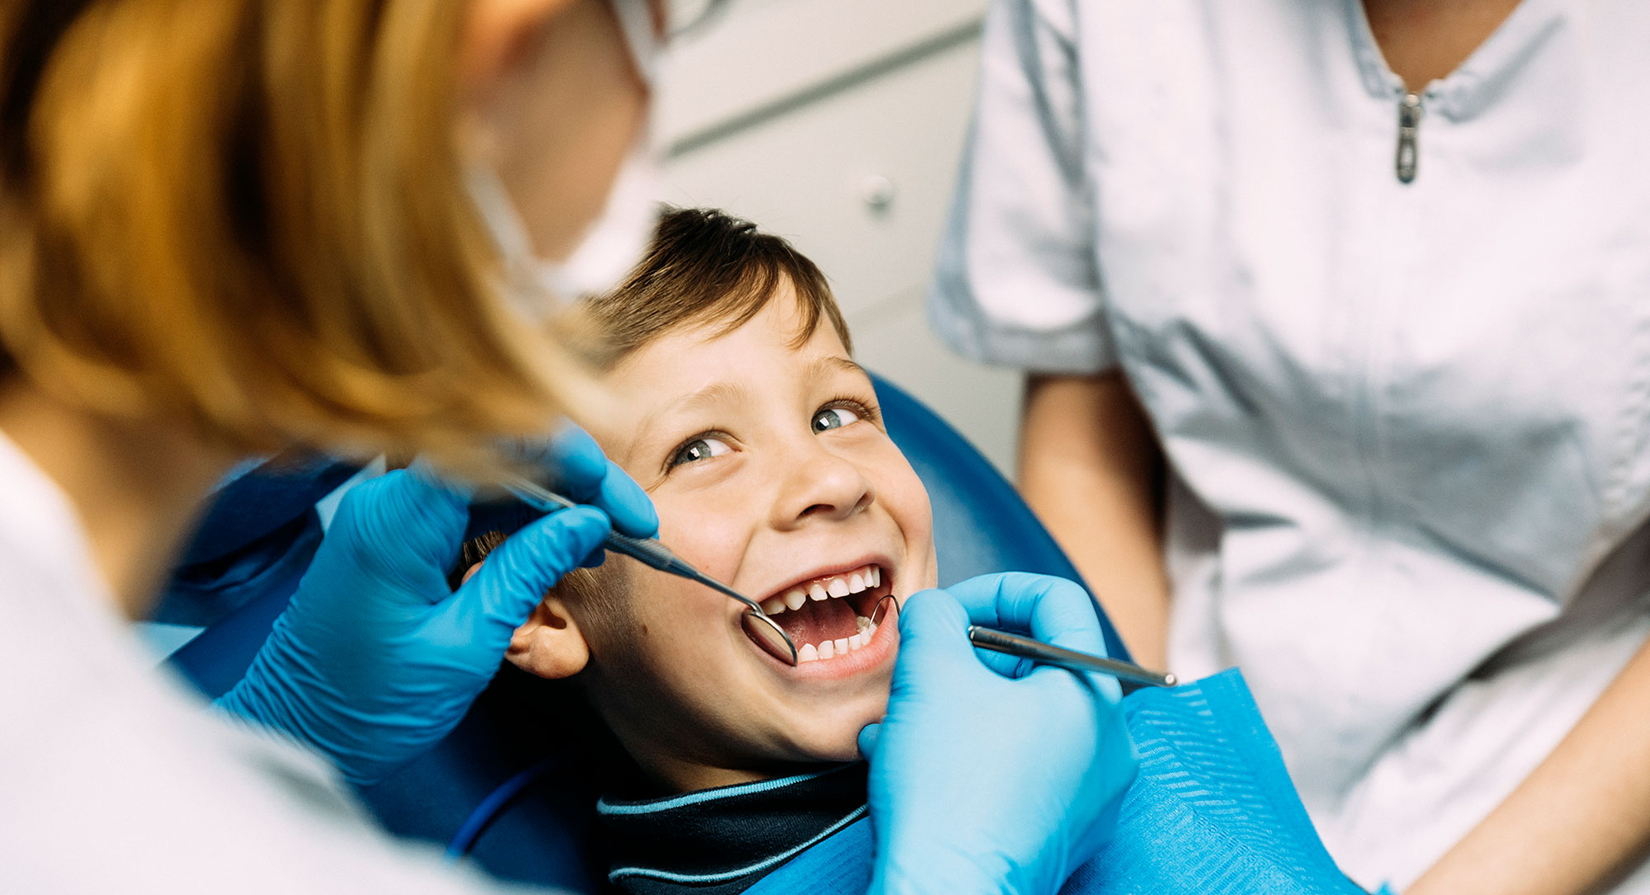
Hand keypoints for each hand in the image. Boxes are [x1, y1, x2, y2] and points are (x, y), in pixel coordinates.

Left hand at [217, 427, 655, 784]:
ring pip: (494, 469)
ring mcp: (392, 507)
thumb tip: (589, 523)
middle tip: (632, 526)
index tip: (623, 508)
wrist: (297, 733)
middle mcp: (390, 496)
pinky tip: (561, 543)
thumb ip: (527, 572)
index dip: (577, 462)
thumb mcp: (465, 646)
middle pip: (503, 448)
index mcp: (398, 518)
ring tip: (606, 540)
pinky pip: (472, 496)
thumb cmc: (365, 707)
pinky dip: (523, 513)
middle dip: (578, 478)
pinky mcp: (398, 526)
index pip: (502, 442)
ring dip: (557, 496)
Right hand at [859, 573, 1136, 894]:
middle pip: (1034, 666)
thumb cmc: (949, 787)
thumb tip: (937, 611)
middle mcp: (1108, 743)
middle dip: (962, 662)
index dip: (994, 590)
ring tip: (897, 724)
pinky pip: (1015, 768)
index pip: (1058, 601)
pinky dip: (965, 754)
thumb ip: (934, 615)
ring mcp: (1089, 794)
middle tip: (918, 672)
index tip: (947, 611)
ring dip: (951, 709)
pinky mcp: (1059, 831)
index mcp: (1093, 692)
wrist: (948, 892)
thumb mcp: (929, 671)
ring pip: (1016, 720)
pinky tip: (908, 763)